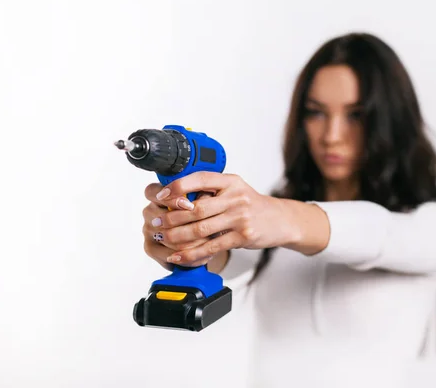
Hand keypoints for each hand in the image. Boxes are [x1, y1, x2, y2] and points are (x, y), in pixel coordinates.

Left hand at [148, 172, 297, 265]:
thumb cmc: (252, 205)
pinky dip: (192, 254)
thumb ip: (211, 192)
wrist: (279, 220)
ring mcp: (240, 217)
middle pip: (196, 208)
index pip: (200, 179)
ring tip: (162, 238)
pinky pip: (212, 247)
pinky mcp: (243, 236)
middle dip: (170, 217)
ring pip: (200, 229)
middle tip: (155, 222)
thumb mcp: (234, 190)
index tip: (160, 195)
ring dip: (177, 236)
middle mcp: (236, 197)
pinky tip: (179, 256)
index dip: (177, 186)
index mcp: (231, 181)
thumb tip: (176, 198)